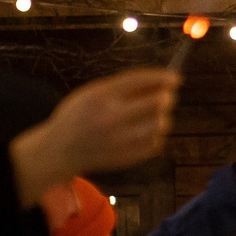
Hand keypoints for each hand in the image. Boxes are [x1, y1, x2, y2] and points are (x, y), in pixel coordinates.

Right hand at [10, 67, 178, 202]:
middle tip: (167, 97)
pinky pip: (155, 143)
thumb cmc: (80, 115)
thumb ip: (122, 87)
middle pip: (155, 103)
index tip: (175, 78)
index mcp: (100, 96)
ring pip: (159, 124)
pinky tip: (145, 132)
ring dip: (162, 117)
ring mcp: (119, 140)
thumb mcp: (92, 93)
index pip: (139, 81)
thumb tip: (159, 81)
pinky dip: (155, 136)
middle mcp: (110, 118)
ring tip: (155, 116)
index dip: (161, 77)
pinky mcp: (125, 158)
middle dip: (167, 97)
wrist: (60, 150)